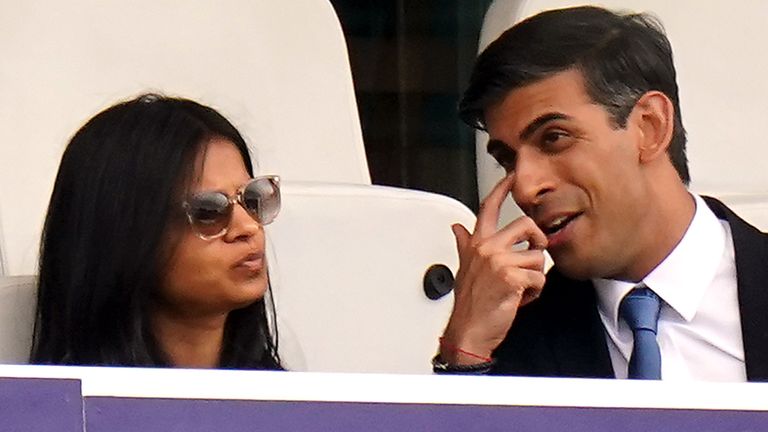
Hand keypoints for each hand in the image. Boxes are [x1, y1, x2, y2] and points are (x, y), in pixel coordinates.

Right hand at [440, 174, 546, 364]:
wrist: (468, 331)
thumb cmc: (470, 304)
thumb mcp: (465, 269)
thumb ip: (465, 245)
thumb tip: (458, 228)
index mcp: (477, 244)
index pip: (488, 208)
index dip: (501, 189)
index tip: (511, 175)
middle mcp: (486, 248)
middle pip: (525, 225)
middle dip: (537, 242)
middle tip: (533, 257)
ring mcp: (498, 261)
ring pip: (537, 256)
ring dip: (535, 276)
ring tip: (520, 288)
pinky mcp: (511, 277)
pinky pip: (539, 278)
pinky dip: (535, 292)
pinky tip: (521, 298)